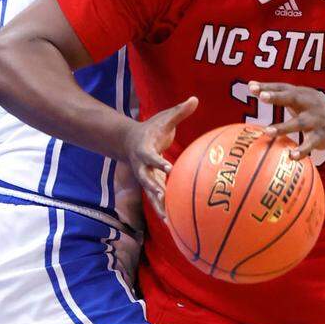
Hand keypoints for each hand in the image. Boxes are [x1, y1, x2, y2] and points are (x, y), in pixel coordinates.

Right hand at [123, 97, 197, 218]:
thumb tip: (195, 98)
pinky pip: (157, 200)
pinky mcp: (151, 185)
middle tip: (164, 197)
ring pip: (151, 195)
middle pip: (147, 180)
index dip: (158, 162)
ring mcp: (145, 178)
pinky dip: (164, 210)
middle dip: (154, 190)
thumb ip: (179, 111)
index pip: (151, 157)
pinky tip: (175, 225)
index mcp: (144, 150)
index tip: (168, 167)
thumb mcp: (164, 118)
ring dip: (159, 207)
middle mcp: (142, 167)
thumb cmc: (151, 128)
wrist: (130, 142)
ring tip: (169, 222)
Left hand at [249, 82, 324, 159]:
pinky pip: (309, 144)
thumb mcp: (301, 98)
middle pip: (292, 98)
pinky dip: (301, 151)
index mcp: (303, 93)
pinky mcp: (320, 136)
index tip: (251, 86)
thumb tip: (251, 85)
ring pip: (299, 123)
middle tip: (262, 96)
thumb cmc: (314, 109)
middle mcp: (310, 104)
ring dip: (283, 127)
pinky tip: (291, 156)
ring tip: (267, 131)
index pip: (284, 87)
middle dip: (278, 97)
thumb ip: (279, 93)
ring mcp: (316, 120)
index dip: (268, 87)